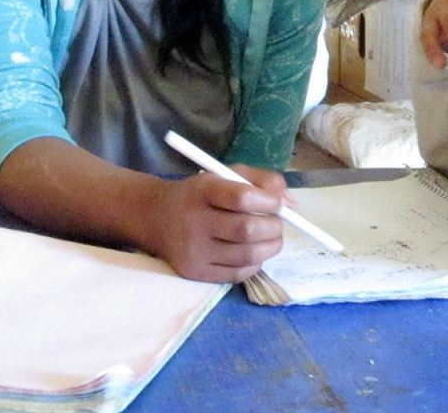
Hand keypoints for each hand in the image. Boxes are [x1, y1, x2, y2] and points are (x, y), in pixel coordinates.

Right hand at [148, 165, 289, 282]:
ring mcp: (193, 250)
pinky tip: (253, 252)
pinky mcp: (194, 272)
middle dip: (274, 228)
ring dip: (269, 248)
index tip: (278, 204)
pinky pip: (237, 274)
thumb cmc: (200, 194)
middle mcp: (194, 221)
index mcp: (203, 190)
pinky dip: (254, 264)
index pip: (241, 198)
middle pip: (246, 230)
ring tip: (271, 238)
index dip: (268, 202)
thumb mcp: (226, 174)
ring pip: (246, 255)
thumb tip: (291, 204)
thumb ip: (263, 182)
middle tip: (278, 224)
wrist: (156, 217)